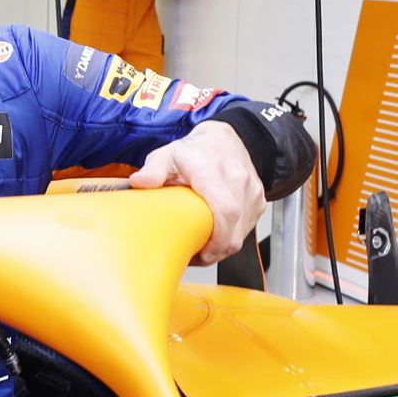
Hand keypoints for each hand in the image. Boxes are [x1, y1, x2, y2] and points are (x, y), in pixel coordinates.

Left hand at [128, 122, 263, 264]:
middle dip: (216, 250)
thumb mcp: (168, 154)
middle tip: (196, 257)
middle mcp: (238, 180)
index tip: (202, 253)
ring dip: (223, 247)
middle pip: (235, 228)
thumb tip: (139, 182)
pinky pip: (247, 228)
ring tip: (203, 249)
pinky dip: (232, 238)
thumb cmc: (196, 150)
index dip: (217, 238)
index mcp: (213, 171)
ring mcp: (251, 191)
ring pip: (242, 233)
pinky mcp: (258, 201)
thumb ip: (153, 169)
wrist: (224, 139)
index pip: (226, 210)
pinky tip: (217, 238)